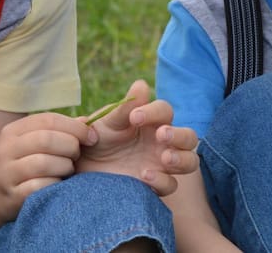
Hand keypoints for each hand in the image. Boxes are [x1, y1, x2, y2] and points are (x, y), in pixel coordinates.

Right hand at [0, 111, 95, 221]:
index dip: (75, 127)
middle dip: (70, 146)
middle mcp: (6, 149)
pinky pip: (39, 187)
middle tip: (77, 155)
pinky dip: (54, 185)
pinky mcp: (12, 195)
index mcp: (14, 130)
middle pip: (47, 139)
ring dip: (64, 166)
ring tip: (67, 170)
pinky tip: (57, 185)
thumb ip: (58, 131)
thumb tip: (87, 122)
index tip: (92, 137)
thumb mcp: (33, 142)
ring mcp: (6, 173)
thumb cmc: (22, 164)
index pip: (48, 120)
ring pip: (43, 163)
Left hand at [76, 80, 199, 195]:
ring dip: (181, 158)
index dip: (154, 112)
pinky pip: (171, 185)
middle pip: (189, 137)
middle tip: (161, 135)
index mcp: (151, 122)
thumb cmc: (96, 140)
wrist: (82, 169)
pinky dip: (162, 180)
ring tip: (164, 158)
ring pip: (190, 161)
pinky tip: (145, 175)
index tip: (134, 118)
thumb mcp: (106, 123)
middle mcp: (162, 143)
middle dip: (179, 135)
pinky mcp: (156, 186)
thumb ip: (125, 108)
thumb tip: (142, 85)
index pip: (165, 111)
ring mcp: (162, 165)